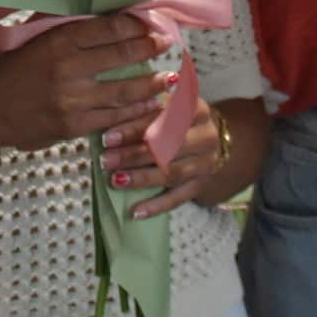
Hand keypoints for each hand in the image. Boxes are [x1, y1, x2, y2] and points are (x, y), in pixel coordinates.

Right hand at [0, 14, 173, 154]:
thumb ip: (65, 29)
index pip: (106, 28)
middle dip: (148, 49)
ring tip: (167, 76)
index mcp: (57, 41)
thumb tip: (104, 19)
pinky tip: (150, 105)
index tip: (150, 23)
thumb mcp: (33, 40)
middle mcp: (67, 68)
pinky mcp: (74, 125)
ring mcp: (72, 99)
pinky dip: (135, 111)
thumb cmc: (10, 71)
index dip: (134, 25)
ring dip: (150, 83)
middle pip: (120, 56)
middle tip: (166, 44)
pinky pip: (113, 117)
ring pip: (123, 90)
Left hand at [98, 95, 220, 219]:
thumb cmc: (177, 119)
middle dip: (133, 154)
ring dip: (142, 178)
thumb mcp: (167, 105)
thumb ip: (146, 104)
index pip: (163, 119)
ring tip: (115, 180)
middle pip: (168, 147)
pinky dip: (156, 206)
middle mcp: (206, 136)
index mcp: (196, 109)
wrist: (210, 141)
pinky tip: (135, 212)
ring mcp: (205, 163)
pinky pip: (178, 198)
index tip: (108, 137)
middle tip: (106, 159)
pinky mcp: (201, 185)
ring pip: (172, 173)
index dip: (134, 128)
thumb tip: (112, 111)